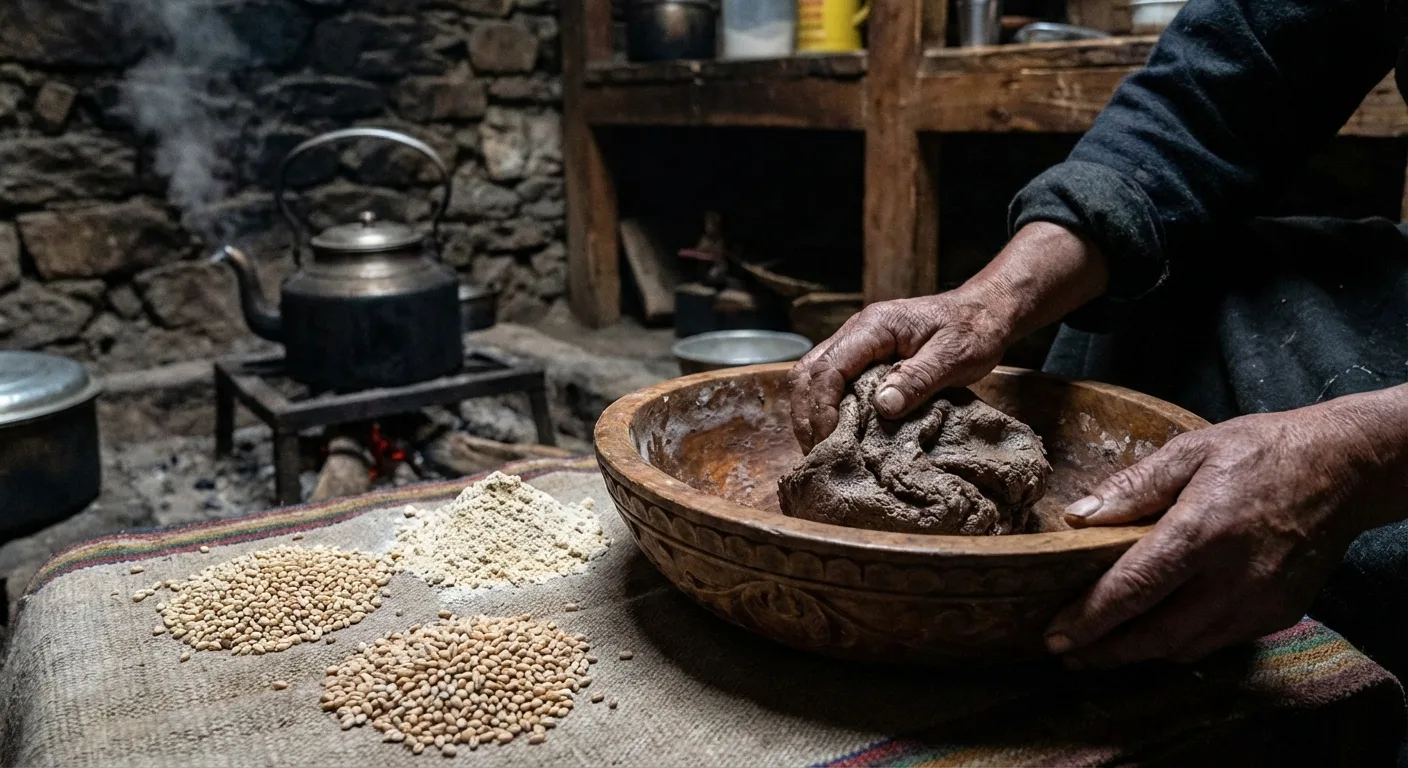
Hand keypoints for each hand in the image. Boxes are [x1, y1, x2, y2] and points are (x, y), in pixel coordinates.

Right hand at [788, 290, 1012, 452]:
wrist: (985, 311)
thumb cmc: (973, 330)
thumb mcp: (953, 356)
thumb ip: (917, 379)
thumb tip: (882, 407)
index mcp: (873, 327)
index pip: (828, 368)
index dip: (822, 408)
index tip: (831, 441)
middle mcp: (856, 331)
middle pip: (808, 372)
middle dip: (807, 414)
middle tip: (818, 453)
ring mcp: (856, 343)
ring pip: (811, 376)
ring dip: (810, 413)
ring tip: (821, 448)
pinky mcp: (862, 357)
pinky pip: (829, 381)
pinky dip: (824, 408)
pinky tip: (835, 433)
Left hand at [1046, 390, 1407, 667]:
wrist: (1344, 468)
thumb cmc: (1260, 451)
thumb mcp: (1190, 450)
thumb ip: (1132, 487)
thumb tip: (1076, 518)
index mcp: (1203, 531)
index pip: (1134, 589)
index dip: (1090, 619)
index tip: (1054, 635)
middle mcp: (1233, 577)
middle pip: (1155, 634)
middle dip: (1104, 650)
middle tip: (1065, 651)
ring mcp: (1259, 602)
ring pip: (1184, 647)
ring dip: (1138, 653)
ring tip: (1099, 648)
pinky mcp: (1278, 613)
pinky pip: (1216, 642)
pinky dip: (1178, 643)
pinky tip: (1153, 631)